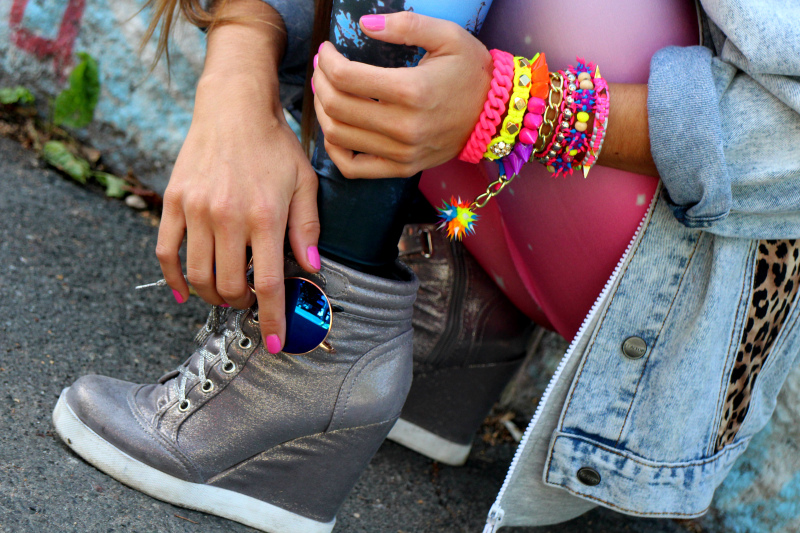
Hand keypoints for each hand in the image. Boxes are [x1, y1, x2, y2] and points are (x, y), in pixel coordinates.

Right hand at [155, 2, 319, 352]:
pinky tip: (187, 292)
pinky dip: (174, 280)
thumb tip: (311, 268)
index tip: (274, 343)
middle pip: (230, 286)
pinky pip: (166, 253)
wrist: (233, 108)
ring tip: (228, 293)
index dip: (272, 318)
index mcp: (265, 215)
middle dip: (243, 305)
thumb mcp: (305, 182)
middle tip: (252, 301)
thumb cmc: (275, 146)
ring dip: (214, 296)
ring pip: (199, 277)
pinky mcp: (173, 202)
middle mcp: (227, 217)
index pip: (269, 283)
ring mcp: (195, 210)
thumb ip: (307, 228)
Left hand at [312, 11, 492, 178]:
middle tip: (323, 67)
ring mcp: (402, 153)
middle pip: (336, 106)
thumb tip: (365, 24)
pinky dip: (334, 149)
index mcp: (413, 90)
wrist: (496, 115)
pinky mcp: (402, 168)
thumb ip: (405, 25)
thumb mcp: (447, 36)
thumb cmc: (471, 72)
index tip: (327, 50)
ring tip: (326, 92)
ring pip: (338, 136)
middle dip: (320, 81)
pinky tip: (335, 128)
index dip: (327, 60)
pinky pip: (353, 168)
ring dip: (322, 111)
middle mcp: (404, 127)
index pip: (346, 77)